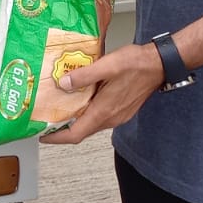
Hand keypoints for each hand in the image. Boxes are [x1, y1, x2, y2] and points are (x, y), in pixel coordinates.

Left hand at [39, 41, 164, 145]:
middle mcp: (111, 118)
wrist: (159, 64)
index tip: (43, 136)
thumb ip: (83, 76)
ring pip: (91, 124)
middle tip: (47, 121)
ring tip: (60, 109)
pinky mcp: (122, 110)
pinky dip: (87, 112)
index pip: (76, 134)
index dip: (57, 138)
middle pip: (82, 131)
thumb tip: (63, 84)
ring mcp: (118, 115)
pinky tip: (81, 100)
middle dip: (63, 129)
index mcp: (104, 110)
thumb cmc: (136, 64)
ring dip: (75, 120)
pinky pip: (100, 117)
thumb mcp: (106, 65)